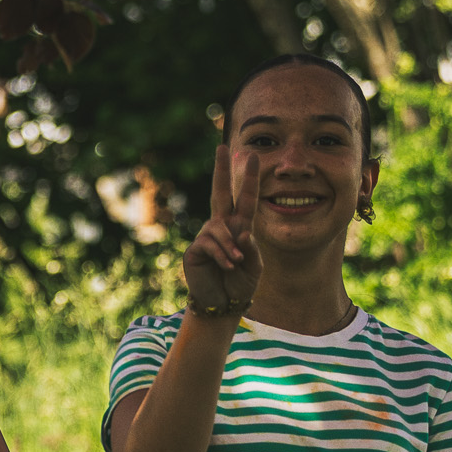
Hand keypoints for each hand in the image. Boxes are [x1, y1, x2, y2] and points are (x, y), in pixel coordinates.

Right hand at [184, 147, 261, 314]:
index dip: (249, 178)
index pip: (245, 199)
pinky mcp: (196, 249)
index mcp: (240, 227)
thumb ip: (252, 249)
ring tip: (236, 263)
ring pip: (219, 227)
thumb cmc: (240, 284)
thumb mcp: (255, 267)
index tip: (252, 156)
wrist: (223, 303)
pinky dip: (222, 256)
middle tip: (222, 147)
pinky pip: (210, 244)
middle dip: (222, 170)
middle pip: (220, 192)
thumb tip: (241, 232)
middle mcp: (222, 227)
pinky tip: (226, 267)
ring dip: (230, 246)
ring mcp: (207, 237)